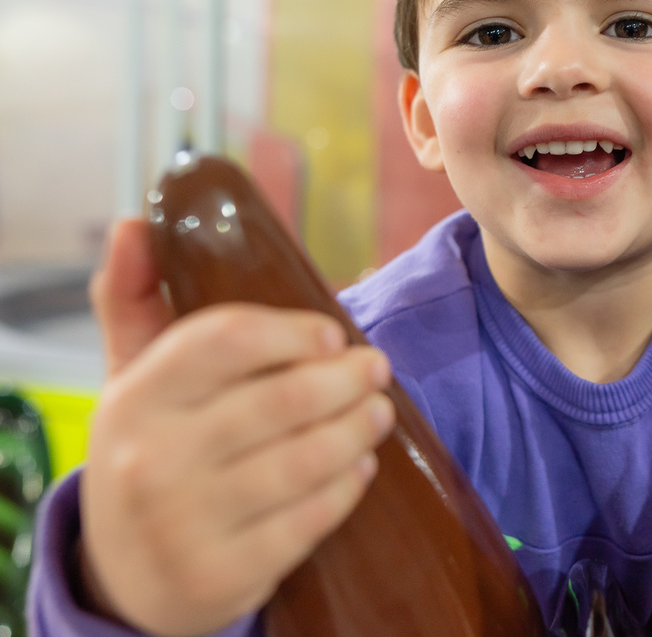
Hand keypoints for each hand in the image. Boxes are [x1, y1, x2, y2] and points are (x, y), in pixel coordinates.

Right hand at [79, 219, 395, 635]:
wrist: (126, 577)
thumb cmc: (147, 453)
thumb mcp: (130, 380)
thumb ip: (136, 301)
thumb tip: (139, 221)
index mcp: (134, 397)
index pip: (226, 339)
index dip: (292, 331)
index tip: (333, 334)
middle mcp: (152, 460)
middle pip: (282, 399)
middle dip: (346, 379)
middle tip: (377, 369)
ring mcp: (186, 523)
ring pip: (304, 460)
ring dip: (357, 429)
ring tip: (379, 411)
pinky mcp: (224, 575)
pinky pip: (308, 520)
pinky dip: (345, 489)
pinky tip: (359, 468)